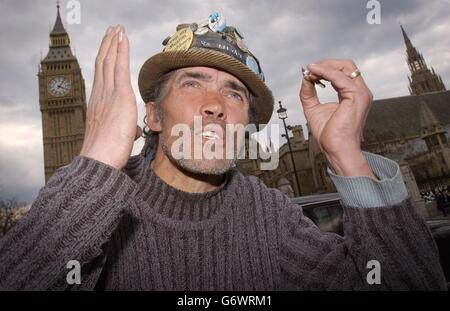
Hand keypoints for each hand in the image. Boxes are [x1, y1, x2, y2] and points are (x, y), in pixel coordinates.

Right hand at [80, 25, 141, 169]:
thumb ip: (126, 130)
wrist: (100, 160)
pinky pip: (118, 67)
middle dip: (108, 46)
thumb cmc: (108, 155)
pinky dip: (120, 50)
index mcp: (99, 105)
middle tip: (112, 31)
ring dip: (113, 42)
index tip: (109, 49)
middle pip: (103, 65)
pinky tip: (121, 37)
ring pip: (109, 61)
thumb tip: (133, 131)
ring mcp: (108, 94)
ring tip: (116, 29)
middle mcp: (100, 96)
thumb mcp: (118, 138)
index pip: (102, 78)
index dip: (105, 61)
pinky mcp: (119, 96)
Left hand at [299, 60, 375, 177]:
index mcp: (353, 95)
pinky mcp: (356, 96)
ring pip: (345, 67)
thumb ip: (309, 93)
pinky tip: (313, 74)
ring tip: (309, 72)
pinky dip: (325, 72)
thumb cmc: (329, 135)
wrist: (336, 149)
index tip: (309, 72)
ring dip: (324, 67)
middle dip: (326, 64)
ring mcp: (361, 93)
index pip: (343, 72)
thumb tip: (304, 79)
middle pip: (347, 65)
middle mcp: (361, 92)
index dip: (325, 69)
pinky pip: (339, 77)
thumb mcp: (313, 109)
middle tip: (309, 69)